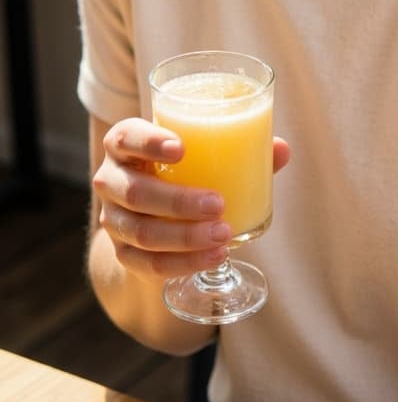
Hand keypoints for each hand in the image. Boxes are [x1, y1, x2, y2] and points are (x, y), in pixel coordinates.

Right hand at [92, 117, 289, 282]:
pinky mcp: (122, 254)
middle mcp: (112, 180)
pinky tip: (213, 258)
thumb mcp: (203, 155)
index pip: (125, 136)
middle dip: (177, 200)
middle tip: (217, 203)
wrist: (151, 216)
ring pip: (141, 231)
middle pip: (134, 191)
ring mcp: (113, 220)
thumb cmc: (183, 171)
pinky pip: (148, 264)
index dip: (149, 142)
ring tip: (223, 236)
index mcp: (126, 145)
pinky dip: (183, 263)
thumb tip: (281, 149)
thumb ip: (240, 149)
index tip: (182, 149)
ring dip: (184, 236)